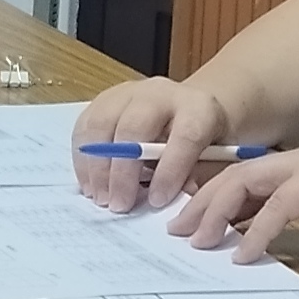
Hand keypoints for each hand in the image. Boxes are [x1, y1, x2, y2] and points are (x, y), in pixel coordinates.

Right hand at [72, 75, 244, 213]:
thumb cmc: (203, 144)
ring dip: (98, 167)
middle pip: (135, 126)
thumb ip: (198, 180)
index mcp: (198, 108)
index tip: (157, 201)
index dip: (170, 170)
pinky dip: (83, 160)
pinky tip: (90, 185)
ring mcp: (128, 93)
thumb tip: (174, 200)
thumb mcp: (214, 162)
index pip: (185, 135)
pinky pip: (85, 127)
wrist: (188, 111)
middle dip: (123, 171)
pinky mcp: (104, 100)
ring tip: (101, 198)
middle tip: (119, 205)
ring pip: (103, 123)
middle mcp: (161, 93)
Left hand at [167, 141, 298, 262]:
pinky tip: (242, 254)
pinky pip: (279, 205)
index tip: (193, 224)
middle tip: (177, 231)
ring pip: (246, 183)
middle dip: (203, 202)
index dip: (217, 200)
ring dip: (217, 212)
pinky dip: (257, 230)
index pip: (248, 180)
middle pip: (235, 176)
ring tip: (197, 241)